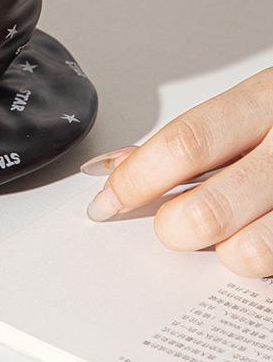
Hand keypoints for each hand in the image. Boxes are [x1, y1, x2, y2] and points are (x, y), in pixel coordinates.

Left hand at [81, 68, 272, 277]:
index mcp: (262, 103)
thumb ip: (186, 141)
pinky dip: (261, 258)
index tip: (104, 202)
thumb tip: (114, 167)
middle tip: (169, 224)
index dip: (136, 179)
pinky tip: (259, 234)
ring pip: (251, 251)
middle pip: (209, 207)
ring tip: (228, 232)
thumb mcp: (247, 109)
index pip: (184, 145)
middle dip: (172, 226)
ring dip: (224, 251)